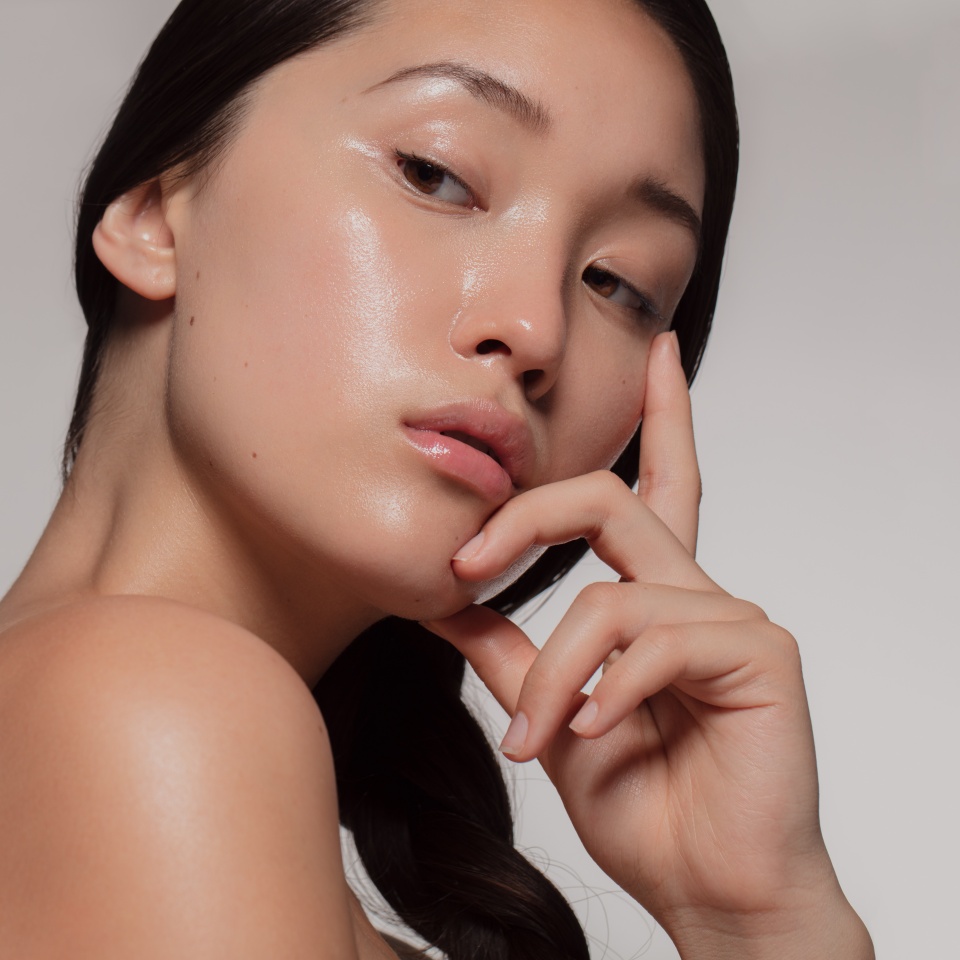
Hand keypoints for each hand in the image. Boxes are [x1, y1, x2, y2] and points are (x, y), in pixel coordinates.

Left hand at [423, 333, 871, 957]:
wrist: (706, 887)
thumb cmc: (642, 803)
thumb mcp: (552, 711)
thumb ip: (511, 649)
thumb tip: (447, 601)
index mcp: (656, 597)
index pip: (663, 482)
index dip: (665, 412)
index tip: (656, 353)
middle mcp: (697, 591)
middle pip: (618, 498)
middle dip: (529, 519)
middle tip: (465, 560)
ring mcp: (733, 618)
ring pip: (612, 594)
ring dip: (554, 673)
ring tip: (536, 739)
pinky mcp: (759, 653)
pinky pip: (652, 640)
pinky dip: (602, 691)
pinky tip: (591, 737)